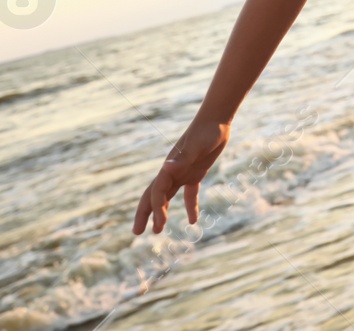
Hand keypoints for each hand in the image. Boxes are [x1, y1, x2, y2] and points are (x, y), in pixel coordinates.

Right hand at [133, 117, 229, 234]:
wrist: (216, 120)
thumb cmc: (205, 132)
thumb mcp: (196, 146)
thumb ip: (181, 158)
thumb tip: (166, 167)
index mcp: (169, 167)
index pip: (157, 192)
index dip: (157, 209)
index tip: (160, 224)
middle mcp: (172, 171)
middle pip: (154, 196)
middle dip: (145, 214)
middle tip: (137, 233)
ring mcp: (183, 172)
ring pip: (167, 196)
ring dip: (162, 212)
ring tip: (158, 230)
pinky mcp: (196, 172)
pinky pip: (190, 193)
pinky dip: (190, 206)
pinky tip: (193, 221)